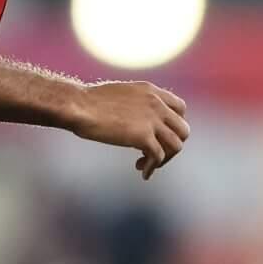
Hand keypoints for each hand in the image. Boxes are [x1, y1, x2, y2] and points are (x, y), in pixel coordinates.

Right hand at [67, 80, 190, 177]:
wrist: (79, 106)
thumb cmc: (90, 102)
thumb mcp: (122, 94)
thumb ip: (136, 104)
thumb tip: (137, 119)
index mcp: (151, 91)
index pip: (180, 108)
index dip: (175, 125)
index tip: (162, 136)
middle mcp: (156, 104)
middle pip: (183, 129)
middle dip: (172, 145)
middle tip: (156, 155)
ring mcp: (151, 120)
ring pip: (176, 145)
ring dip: (164, 159)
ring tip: (146, 164)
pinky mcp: (143, 136)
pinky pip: (158, 157)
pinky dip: (152, 167)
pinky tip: (142, 172)